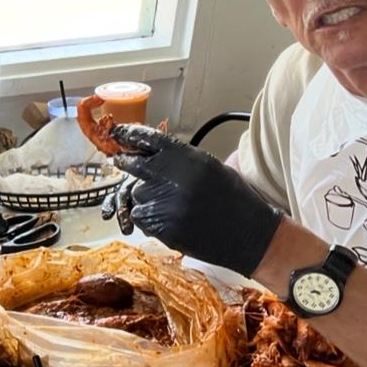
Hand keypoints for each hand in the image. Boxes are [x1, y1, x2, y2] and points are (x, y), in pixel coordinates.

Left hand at [101, 123, 281, 275]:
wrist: (249, 234)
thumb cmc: (233, 198)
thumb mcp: (208, 166)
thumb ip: (179, 158)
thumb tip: (149, 151)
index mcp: (187, 157)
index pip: (147, 139)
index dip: (128, 135)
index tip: (117, 133)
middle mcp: (172, 177)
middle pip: (133, 165)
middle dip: (127, 164)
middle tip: (124, 163)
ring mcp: (164, 203)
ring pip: (136, 194)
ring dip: (145, 197)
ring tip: (169, 204)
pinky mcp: (161, 226)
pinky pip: (140, 217)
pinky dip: (148, 218)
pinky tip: (168, 219)